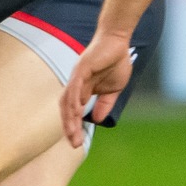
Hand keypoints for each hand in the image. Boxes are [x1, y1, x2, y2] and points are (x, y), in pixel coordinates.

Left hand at [60, 30, 133, 147]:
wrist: (118, 42)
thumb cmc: (115, 61)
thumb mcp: (113, 90)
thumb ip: (104, 104)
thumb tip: (97, 120)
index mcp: (83, 90)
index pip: (74, 112)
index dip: (74, 127)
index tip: (78, 143)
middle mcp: (75, 85)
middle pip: (67, 110)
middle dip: (69, 128)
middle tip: (75, 144)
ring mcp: (77, 76)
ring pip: (68, 101)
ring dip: (70, 118)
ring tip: (73, 133)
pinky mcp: (81, 69)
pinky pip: (75, 87)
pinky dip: (73, 101)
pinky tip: (76, 113)